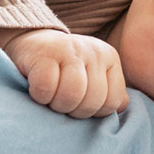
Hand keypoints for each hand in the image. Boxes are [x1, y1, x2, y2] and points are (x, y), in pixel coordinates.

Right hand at [0, 28, 128, 118]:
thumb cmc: (63, 68)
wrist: (31, 41)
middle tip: (61, 102)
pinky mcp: (44, 53)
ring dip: (57, 105)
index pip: (112, 102)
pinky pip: (46, 88)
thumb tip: (122, 107)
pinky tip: (36, 89)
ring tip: (50, 98)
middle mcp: (94, 51)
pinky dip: (39, 96)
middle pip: (93, 101)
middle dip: (74, 111)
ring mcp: (69, 50)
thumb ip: (110, 91)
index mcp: (109, 58)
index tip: (78, 103)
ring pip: (72, 95)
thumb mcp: (92, 75)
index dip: (93, 112)